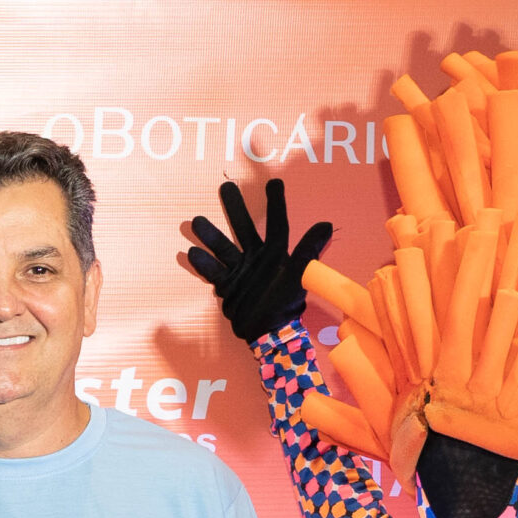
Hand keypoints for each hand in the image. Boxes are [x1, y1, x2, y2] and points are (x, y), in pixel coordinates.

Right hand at [186, 178, 333, 344]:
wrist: (268, 335)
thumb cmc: (285, 306)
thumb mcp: (298, 276)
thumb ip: (308, 251)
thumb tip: (327, 224)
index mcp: (276, 253)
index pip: (277, 223)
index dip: (276, 203)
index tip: (274, 182)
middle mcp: (256, 258)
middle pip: (244, 228)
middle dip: (235, 208)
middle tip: (225, 187)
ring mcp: (240, 271)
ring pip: (223, 247)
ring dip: (210, 235)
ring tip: (195, 221)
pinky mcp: (228, 286)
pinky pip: (213, 272)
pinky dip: (202, 264)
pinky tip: (190, 252)